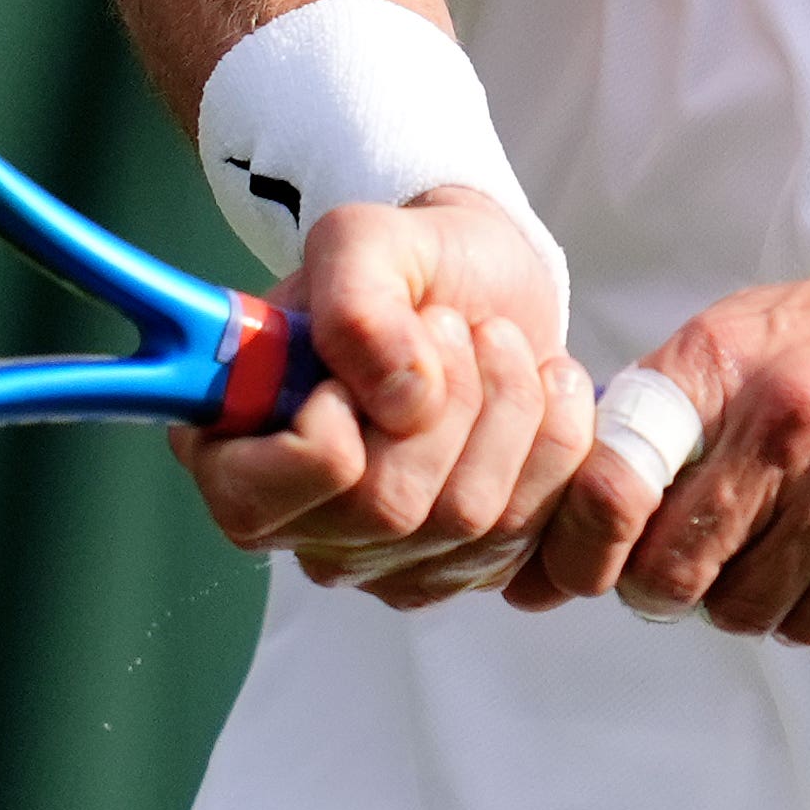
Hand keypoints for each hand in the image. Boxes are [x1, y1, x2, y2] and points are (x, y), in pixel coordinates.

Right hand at [165, 188, 597, 606]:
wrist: (486, 283)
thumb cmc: (409, 266)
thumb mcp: (363, 240)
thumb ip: (355, 304)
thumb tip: (401, 398)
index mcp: (235, 454)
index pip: (255, 501)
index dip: (327, 429)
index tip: (368, 359)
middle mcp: (309, 528)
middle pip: (389, 509)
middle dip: (449, 395)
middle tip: (455, 325)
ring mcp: (396, 563)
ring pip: (476, 522)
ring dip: (514, 405)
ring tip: (500, 344)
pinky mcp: (480, 570)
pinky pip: (548, 553)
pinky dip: (574, 463)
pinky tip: (551, 398)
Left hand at [510, 231, 809, 644]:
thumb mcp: (758, 329)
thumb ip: (678, 402)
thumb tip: (589, 491)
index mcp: (723, 359)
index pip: (612, 476)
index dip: (587, 536)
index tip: (592, 554)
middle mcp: (777, 420)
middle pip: (668, 569)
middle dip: (659, 588)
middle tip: (678, 573)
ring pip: (740, 608)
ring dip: (740, 599)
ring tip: (770, 552)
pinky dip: (806, 609)